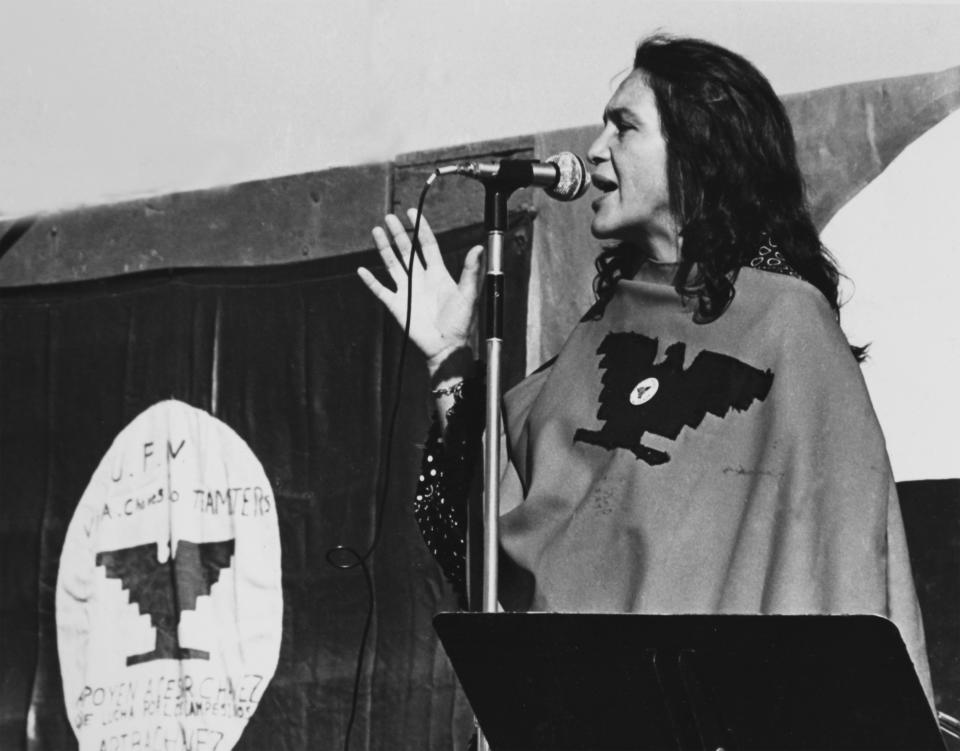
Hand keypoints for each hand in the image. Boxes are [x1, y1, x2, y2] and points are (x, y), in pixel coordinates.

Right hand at [358, 209, 482, 372]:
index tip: (412, 212)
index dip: (420, 228)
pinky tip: (362, 270)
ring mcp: (407, 291)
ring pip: (392, 264)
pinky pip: (380, 290)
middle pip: (407, 250)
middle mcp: (421, 279)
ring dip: (384, 248)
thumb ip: (471, 270)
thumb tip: (479, 247)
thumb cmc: (460, 324)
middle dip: (398, 233)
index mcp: (438, 273)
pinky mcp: (397, 305)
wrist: (447, 347)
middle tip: (389, 216)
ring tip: (376, 231)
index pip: (427, 245)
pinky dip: (370, 281)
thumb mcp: (468, 294)